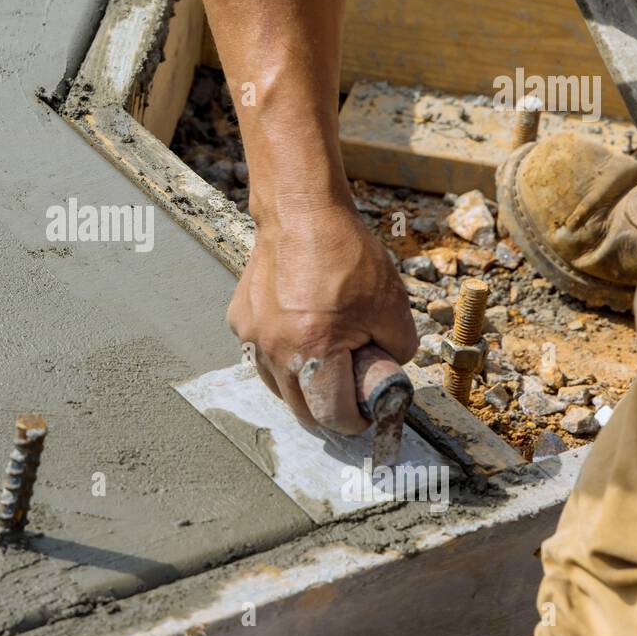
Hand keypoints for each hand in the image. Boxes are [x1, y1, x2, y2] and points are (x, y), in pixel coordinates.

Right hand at [228, 200, 416, 433]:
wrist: (301, 214)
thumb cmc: (346, 255)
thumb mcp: (391, 306)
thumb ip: (396, 350)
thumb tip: (385, 371)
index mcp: (315, 349)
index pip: (332, 414)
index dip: (356, 421)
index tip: (366, 413)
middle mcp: (276, 349)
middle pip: (301, 410)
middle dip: (328, 409)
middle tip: (347, 392)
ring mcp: (252, 336)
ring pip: (277, 387)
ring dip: (301, 387)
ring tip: (323, 362)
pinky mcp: (240, 320)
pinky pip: (260, 356)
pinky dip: (280, 357)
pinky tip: (299, 333)